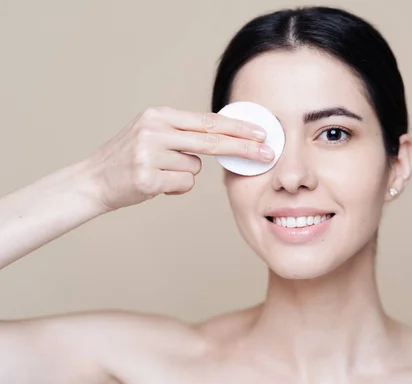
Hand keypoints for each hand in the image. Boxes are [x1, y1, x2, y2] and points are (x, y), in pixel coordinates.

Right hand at [86, 106, 271, 211]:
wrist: (93, 180)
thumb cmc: (130, 158)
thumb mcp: (153, 134)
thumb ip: (184, 133)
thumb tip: (226, 136)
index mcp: (159, 116)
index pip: (208, 121)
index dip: (238, 128)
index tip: (261, 133)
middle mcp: (154, 130)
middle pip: (211, 141)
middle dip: (243, 148)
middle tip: (268, 153)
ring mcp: (149, 154)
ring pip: (194, 168)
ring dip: (184, 174)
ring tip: (159, 172)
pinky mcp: (146, 178)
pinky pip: (182, 184)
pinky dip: (174, 188)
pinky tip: (154, 184)